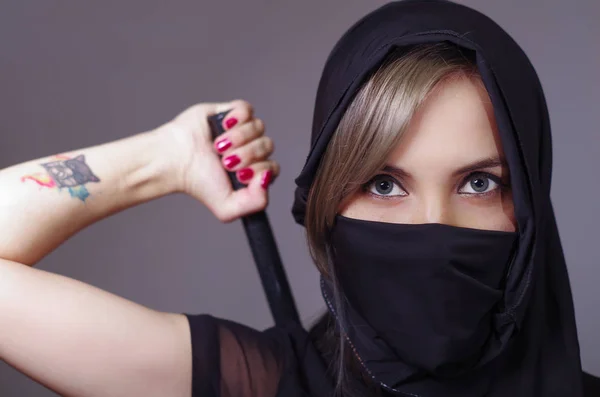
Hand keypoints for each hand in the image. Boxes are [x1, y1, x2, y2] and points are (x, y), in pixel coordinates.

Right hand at [160, 99, 278, 221]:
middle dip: (246, 155)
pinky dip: (237, 118)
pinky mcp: (231, 113)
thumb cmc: (197, 182)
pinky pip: (247, 109)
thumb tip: (267, 180)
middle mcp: (249, 150)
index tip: (239, 175)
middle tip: (225, 162)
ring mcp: (241, 130)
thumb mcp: (227, 207)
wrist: (175, 160)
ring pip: (258, 127)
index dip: (259, 170)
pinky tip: (223, 127)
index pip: (272, 167)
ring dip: (239, 138)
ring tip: (218, 146)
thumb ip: (256, 203)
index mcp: (252, 171)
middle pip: (267, 146)